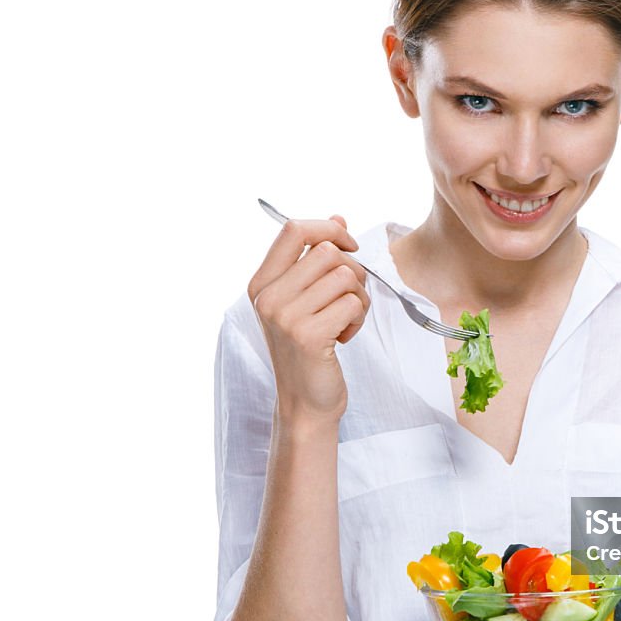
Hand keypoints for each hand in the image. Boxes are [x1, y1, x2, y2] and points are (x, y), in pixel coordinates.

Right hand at [247, 214, 369, 422]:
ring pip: (345, 277)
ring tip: (343, 321)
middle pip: (327, 252)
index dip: (329, 229)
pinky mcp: (308, 335)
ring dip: (358, 298)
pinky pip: (353, 303)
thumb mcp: (303, 300)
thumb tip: (338, 219)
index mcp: (261, 282)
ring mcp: (285, 316)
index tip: (349, 245)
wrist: (304, 402)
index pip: (294, 229)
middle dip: (352, 272)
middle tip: (346, 300)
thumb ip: (315, 259)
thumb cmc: (308, 349)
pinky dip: (358, 319)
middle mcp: (268, 297)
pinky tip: (342, 337)